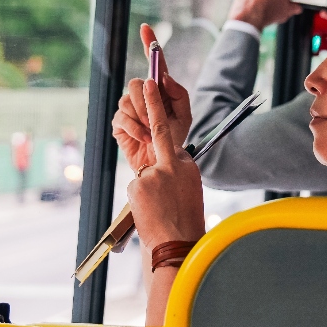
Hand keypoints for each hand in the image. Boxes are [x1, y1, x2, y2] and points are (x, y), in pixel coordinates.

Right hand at [112, 24, 191, 171]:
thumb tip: (164, 77)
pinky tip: (144, 138)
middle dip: (146, 102)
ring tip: (152, 132)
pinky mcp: (120, 123)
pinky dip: (136, 129)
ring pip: (127, 100)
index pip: (154, 62)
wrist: (163, 161)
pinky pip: (122, 118)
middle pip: (136, 83)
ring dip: (143, 117)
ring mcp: (128, 108)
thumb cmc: (175, 138)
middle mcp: (142, 94)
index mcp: (160, 89)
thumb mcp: (185, 115)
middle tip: (155, 119)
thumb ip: (179, 94)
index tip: (146, 27)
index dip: (149, 43)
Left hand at [126, 78, 204, 251]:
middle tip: (147, 82)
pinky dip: (141, 199)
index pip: (169, 131)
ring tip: (159, 208)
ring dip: (147, 189)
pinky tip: (149, 212)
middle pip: (156, 135)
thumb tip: (168, 158)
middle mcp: (170, 164)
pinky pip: (136, 187)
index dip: (157, 107)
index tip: (150, 84)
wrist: (178, 244)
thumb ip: (178, 168)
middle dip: (150, 105)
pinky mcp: (138, 186)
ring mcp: (152, 174)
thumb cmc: (186, 218)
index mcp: (186, 163)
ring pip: (143, 173)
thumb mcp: (189, 187)